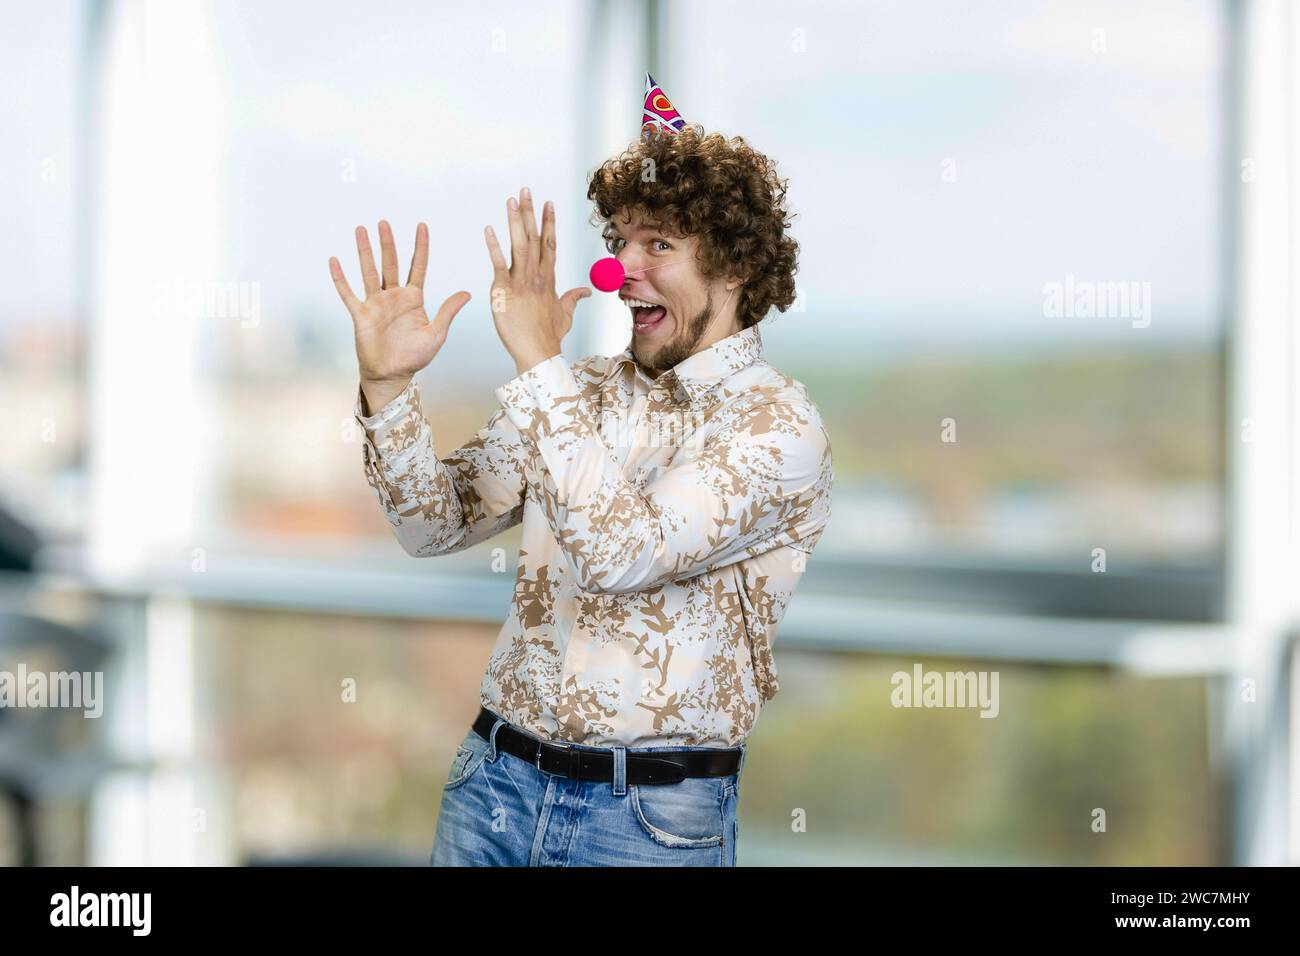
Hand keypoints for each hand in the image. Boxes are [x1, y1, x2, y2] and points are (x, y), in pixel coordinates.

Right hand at [329, 220, 471, 412]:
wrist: (392, 375)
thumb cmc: (415, 357)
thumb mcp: (436, 333)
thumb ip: (448, 311)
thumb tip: (467, 293)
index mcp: (414, 299)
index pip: (418, 266)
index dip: (420, 247)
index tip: (422, 226)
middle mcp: (394, 296)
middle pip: (391, 263)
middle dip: (388, 243)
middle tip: (384, 222)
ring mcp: (376, 303)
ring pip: (369, 271)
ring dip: (365, 252)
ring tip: (361, 230)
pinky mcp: (360, 314)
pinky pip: (348, 293)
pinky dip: (341, 278)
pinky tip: (334, 261)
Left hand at [484, 187, 590, 374]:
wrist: (538, 352)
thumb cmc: (549, 337)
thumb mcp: (565, 314)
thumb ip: (574, 298)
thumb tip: (586, 291)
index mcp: (549, 279)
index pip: (549, 244)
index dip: (548, 223)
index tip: (548, 203)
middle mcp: (536, 276)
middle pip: (534, 238)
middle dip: (531, 213)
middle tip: (526, 190)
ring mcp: (521, 281)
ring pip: (519, 245)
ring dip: (515, 221)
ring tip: (512, 200)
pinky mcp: (504, 290)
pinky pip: (498, 264)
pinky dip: (493, 246)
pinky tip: (489, 229)